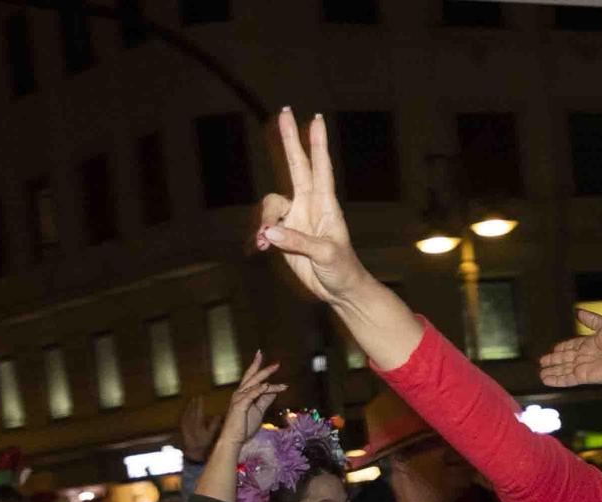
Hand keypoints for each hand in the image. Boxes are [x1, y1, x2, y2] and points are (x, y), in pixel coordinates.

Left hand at [178, 395, 219, 463]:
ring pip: (186, 413)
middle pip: (191, 410)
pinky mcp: (182, 429)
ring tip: (190, 403)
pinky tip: (185, 412)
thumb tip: (219, 415)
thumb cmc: (203, 444)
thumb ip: (215, 424)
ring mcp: (185, 425)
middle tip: (195, 398)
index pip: (198, 410)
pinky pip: (183, 418)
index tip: (200, 397)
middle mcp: (190, 422)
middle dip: (193, 404)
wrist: (193, 452)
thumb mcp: (211, 434)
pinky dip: (184, 414)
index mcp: (198, 422)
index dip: (199, 403)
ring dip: (188, 407)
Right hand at [214, 354, 287, 453]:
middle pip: (252, 377)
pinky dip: (258, 389)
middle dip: (264, 369)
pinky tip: (266, 385)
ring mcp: (239, 399)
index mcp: (244, 394)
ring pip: (255, 385)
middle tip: (277, 363)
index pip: (252, 378)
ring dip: (267, 379)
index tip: (265, 357)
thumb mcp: (259, 410)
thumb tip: (273, 391)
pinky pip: (250, 395)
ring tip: (276, 372)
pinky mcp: (240, 406)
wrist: (234, 438)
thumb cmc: (244, 426)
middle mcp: (240, 393)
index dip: (258, 367)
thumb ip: (265, 400)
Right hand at [255, 109, 373, 307]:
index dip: (317, 143)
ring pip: (269, 205)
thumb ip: (299, 242)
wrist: (340, 290)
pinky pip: (263, 226)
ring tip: (264, 243)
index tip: (316, 118)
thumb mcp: (325, 256)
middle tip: (284, 111)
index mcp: (326, 205)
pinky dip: (258, 236)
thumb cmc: (343, 270)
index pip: (321, 168)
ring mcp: (295, 218)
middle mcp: (309, 206)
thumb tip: (270, 231)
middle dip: (290, 140)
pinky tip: (259, 248)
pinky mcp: (284, 233)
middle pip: (296, 166)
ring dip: (262, 221)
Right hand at [541, 308, 601, 389]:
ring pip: (564, 369)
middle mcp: (585, 356)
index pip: (573, 346)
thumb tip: (578, 311)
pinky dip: (556, 380)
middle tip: (542, 361)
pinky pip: (567, 379)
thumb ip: (591, 319)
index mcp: (591, 344)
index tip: (553, 348)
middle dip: (553, 360)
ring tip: (540, 372)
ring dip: (552, 371)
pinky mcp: (583, 377)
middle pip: (566, 359)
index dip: (563, 347)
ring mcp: (583, 367)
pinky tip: (545, 380)